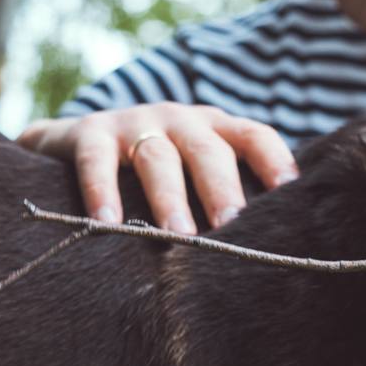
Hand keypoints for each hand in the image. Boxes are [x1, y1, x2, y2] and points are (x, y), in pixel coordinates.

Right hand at [17, 103, 298, 233]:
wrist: (75, 141)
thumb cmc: (156, 171)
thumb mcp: (193, 170)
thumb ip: (225, 193)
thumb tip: (267, 245)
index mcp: (216, 129)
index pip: (255, 136)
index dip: (274, 160)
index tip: (289, 192)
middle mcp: (182, 120)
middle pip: (208, 150)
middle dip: (222, 188)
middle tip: (231, 225)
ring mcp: (136, 122)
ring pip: (158, 157)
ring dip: (170, 197)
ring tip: (179, 236)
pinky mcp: (91, 131)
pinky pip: (97, 160)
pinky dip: (102, 191)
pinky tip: (108, 223)